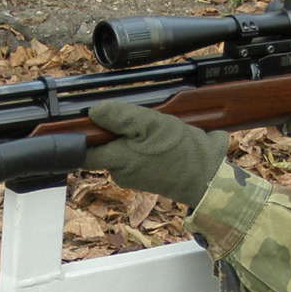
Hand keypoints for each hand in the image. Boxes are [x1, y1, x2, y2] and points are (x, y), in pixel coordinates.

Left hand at [82, 101, 228, 205]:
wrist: (211, 179)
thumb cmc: (182, 153)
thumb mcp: (151, 124)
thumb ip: (119, 117)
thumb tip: (93, 112)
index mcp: (116, 161)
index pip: (82, 151)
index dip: (79, 134)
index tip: (84, 119)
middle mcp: (122, 172)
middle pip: (105, 145)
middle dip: (116, 128)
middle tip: (136, 117)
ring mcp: (136, 175)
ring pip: (125, 147)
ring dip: (136, 134)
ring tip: (157, 127)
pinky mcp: (151, 174)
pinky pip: (141, 154)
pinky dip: (149, 143)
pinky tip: (165, 137)